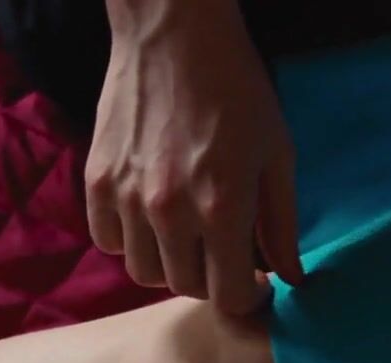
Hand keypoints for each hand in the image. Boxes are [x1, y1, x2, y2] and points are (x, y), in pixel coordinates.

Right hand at [85, 0, 302, 314]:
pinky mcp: (97, 180)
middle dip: (211, 281)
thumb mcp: (278, 156)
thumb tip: (293, 277)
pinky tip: (153, 219)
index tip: (256, 282)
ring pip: (142, 271)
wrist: (175, 38)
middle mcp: (170, 212)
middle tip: (226, 256)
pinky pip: (107, 240)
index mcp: (222, 207)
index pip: (228, 295)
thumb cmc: (239, 93)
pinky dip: (130, 241)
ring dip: (170, 264)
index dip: (249, 297)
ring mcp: (128, 198)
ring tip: (190, 237)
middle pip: (184, 287)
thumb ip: (282, 224)